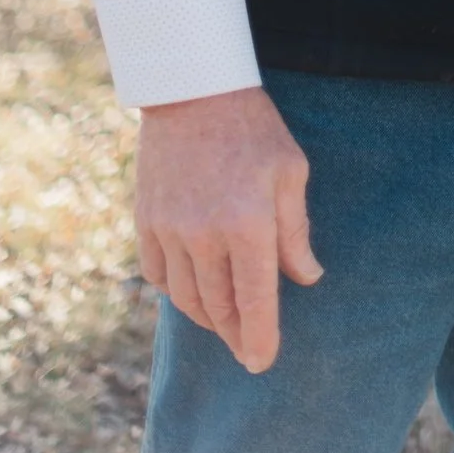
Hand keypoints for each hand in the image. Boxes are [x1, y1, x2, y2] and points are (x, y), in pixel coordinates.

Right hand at [135, 86, 321, 372]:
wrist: (193, 89)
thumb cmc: (253, 128)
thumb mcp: (290, 171)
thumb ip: (296, 232)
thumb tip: (307, 278)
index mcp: (247, 224)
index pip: (254, 301)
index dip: (260, 338)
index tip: (263, 363)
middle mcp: (204, 236)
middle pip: (219, 308)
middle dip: (236, 336)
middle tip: (249, 351)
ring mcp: (170, 231)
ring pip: (187, 298)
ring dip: (208, 319)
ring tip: (226, 326)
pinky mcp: (146, 222)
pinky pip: (159, 276)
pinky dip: (177, 292)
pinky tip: (193, 292)